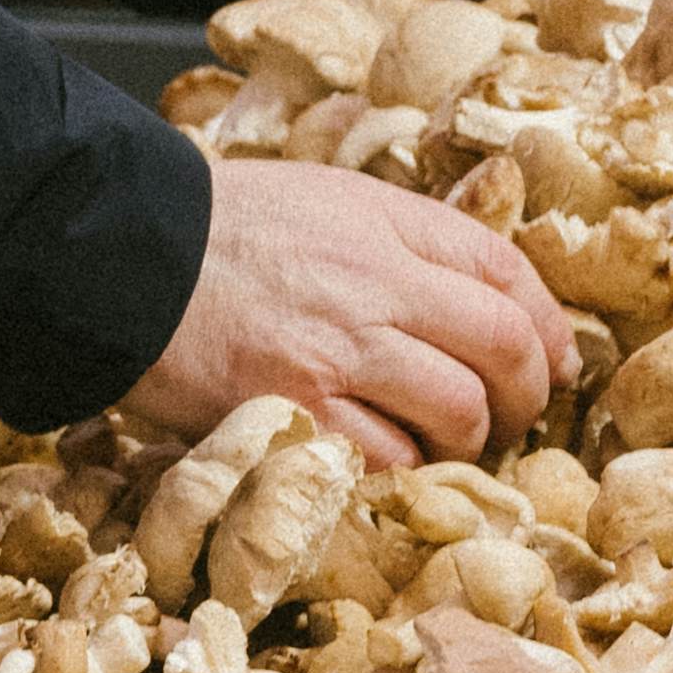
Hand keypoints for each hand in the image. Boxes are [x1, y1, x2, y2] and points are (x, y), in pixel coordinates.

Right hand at [131, 159, 563, 464]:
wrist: (118, 254)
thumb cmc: (215, 229)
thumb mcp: (323, 201)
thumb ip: (399, 239)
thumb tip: (474, 294)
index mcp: (387, 224)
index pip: (506, 272)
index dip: (548, 324)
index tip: (555, 359)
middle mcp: (376, 284)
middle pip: (502, 346)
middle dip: (527, 393)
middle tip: (516, 417)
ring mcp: (339, 352)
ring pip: (458, 411)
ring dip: (469, 440)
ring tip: (448, 446)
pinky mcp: (297, 410)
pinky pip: (389, 460)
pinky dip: (405, 470)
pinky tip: (390, 464)